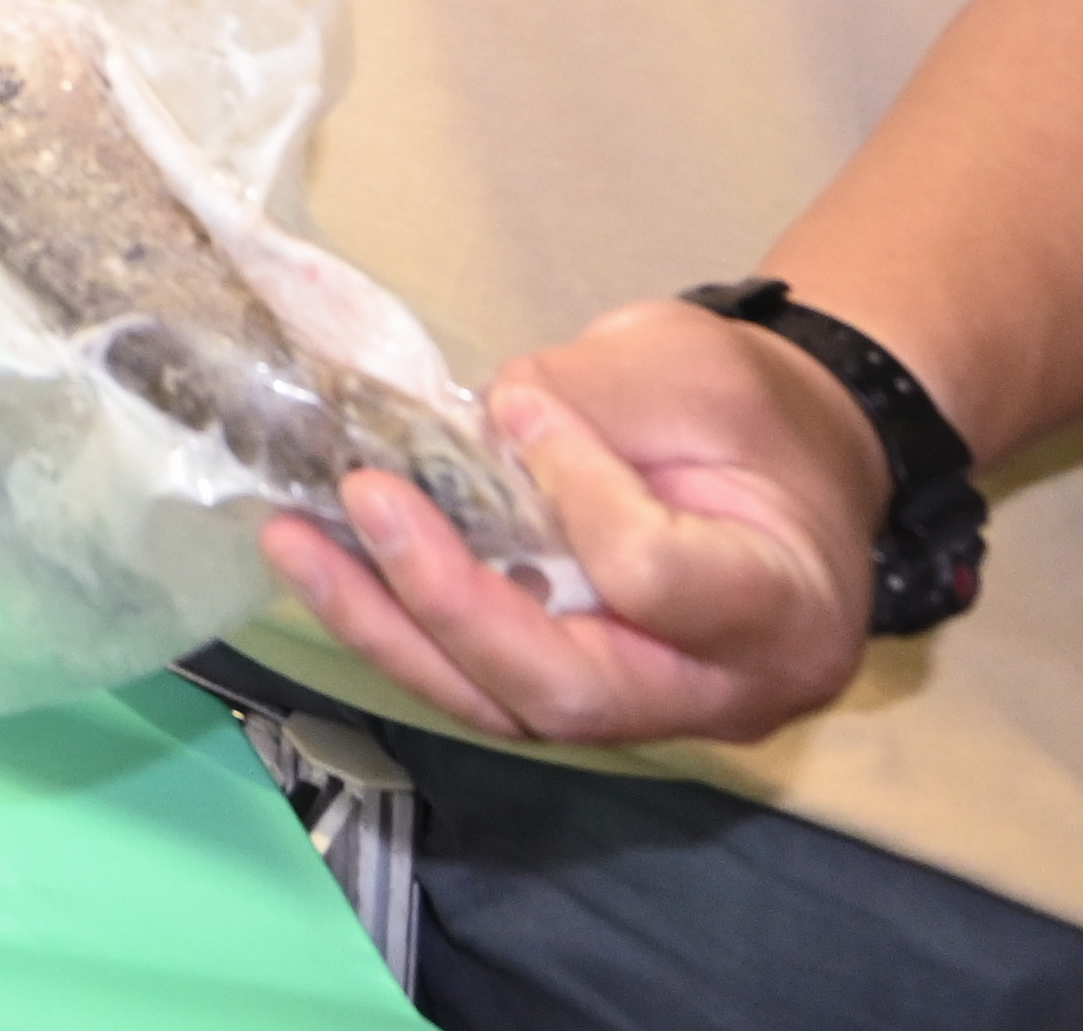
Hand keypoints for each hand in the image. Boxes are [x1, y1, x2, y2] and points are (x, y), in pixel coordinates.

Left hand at [263, 294, 882, 744]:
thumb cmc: (759, 416)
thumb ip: (591, 401)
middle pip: (562, 689)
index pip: (657, 580)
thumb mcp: (695, 371)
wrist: (789, 467)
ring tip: (294, 540)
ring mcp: (641, 711)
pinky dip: (397, 624)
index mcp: (784, 611)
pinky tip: (325, 559)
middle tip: (364, 500)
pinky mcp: (573, 692)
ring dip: (387, 624)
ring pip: (501, 704)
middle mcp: (714, 694)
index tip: (521, 409)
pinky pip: (478, 680)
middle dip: (447, 600)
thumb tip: (477, 424)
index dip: (578, 491)